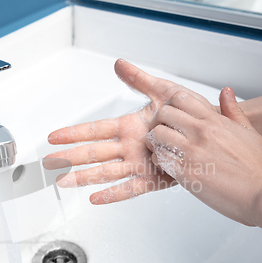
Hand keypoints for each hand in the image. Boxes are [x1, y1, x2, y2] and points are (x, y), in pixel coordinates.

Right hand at [46, 59, 217, 203]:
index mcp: (129, 127)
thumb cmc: (190, 114)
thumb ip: (139, 80)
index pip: (95, 130)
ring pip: (105, 171)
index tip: (54, 136)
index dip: (73, 133)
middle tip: (50, 162)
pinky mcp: (153, 180)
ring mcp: (139, 164)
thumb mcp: (164, 92)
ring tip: (64, 181)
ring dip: (84, 176)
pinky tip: (95, 198)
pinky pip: (130, 188)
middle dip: (70, 157)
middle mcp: (130, 147)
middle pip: (93, 152)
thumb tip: (120, 64)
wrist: (211, 133)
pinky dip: (113, 194)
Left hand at [148, 87, 261, 224]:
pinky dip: (159, 161)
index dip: (172, 106)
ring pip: (157, 135)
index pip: (181, 98)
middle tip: (165, 133)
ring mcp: (193, 152)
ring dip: (157, 142)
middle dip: (160, 122)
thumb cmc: (259, 167)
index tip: (174, 117)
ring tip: (166, 151)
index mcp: (215, 121)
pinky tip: (169, 166)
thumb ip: (233, 110)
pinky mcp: (186, 173)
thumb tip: (226, 92)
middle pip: (164, 113)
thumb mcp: (249, 131)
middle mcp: (202, 132)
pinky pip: (160, 159)